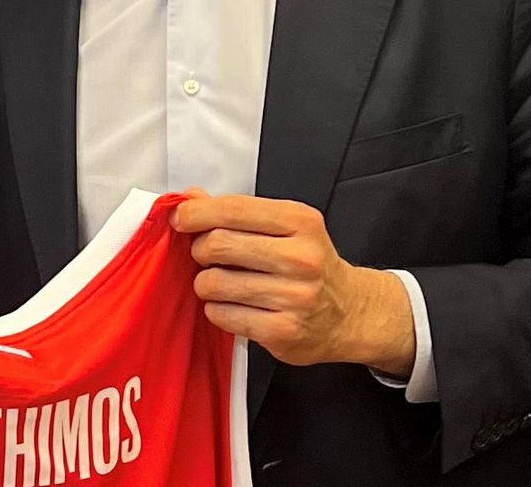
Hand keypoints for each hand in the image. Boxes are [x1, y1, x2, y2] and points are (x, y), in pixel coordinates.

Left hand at [171, 190, 413, 374]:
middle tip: (207, 255)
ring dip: (206, 283)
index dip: (196, 213)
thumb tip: (191, 198)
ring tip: (221, 283)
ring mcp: (293, 297)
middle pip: (218, 245)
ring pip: (214, 283)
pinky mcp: (282, 331)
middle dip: (200, 250)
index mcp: (300, 223)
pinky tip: (234, 306)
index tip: (180, 218)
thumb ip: (238, 212)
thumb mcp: (285, 227)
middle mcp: (300, 259)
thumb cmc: (310, 265)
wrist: (351, 313)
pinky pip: (222, 315)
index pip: (233, 210)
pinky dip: (217, 310)